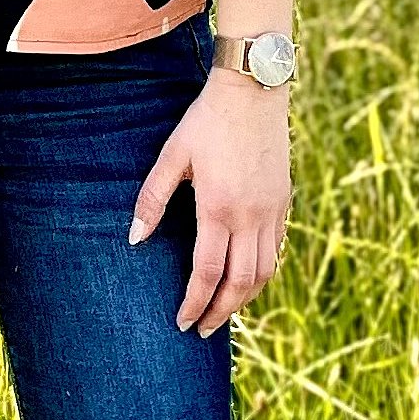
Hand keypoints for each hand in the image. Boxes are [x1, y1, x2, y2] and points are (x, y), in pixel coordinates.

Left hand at [130, 72, 289, 335]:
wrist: (253, 89)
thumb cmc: (206, 121)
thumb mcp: (172, 156)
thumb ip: (152, 200)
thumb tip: (134, 239)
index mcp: (218, 207)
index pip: (207, 272)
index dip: (195, 302)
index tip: (183, 322)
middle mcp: (250, 215)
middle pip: (241, 282)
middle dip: (221, 312)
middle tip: (204, 331)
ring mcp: (272, 209)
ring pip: (265, 271)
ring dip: (245, 299)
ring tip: (225, 312)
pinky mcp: (284, 200)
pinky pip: (276, 250)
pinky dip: (263, 273)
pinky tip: (247, 279)